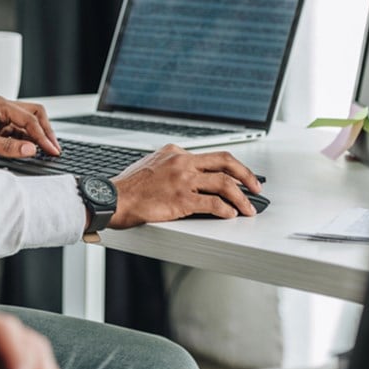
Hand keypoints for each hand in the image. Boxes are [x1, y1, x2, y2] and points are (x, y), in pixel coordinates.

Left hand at [0, 97, 60, 160]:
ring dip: (34, 137)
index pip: (30, 119)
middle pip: (32, 114)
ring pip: (24, 123)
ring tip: (43, 151)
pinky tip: (27, 150)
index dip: (43, 136)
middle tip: (53, 148)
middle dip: (44, 131)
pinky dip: (23, 140)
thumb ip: (8, 146)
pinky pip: (14, 131)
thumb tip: (30, 149)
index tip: (52, 150)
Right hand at [109, 145, 261, 227]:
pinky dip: (226, 210)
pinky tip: (230, 215)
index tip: (238, 175)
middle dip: (246, 174)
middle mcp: (181, 162)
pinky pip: (212, 204)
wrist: (112, 199)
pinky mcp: (181, 199)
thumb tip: (190, 177)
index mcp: (174, 152)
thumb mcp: (150, 165)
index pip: (210, 156)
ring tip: (248, 208)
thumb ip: (171, 167)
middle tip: (256, 186)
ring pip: (223, 183)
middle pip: (224, 161)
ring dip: (241, 197)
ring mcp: (182, 180)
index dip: (229, 167)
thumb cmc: (127, 188)